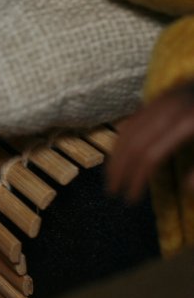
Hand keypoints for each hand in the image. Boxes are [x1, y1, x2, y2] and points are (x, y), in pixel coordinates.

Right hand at [107, 79, 193, 201]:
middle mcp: (170, 111)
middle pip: (134, 143)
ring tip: (111, 177)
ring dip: (116, 156)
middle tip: (113, 192)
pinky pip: (133, 120)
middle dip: (120, 169)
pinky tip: (119, 154)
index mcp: (188, 124)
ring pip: (128, 130)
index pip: (151, 155)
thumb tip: (187, 188)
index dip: (138, 179)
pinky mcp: (161, 98)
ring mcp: (163, 101)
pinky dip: (122, 139)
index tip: (131, 199)